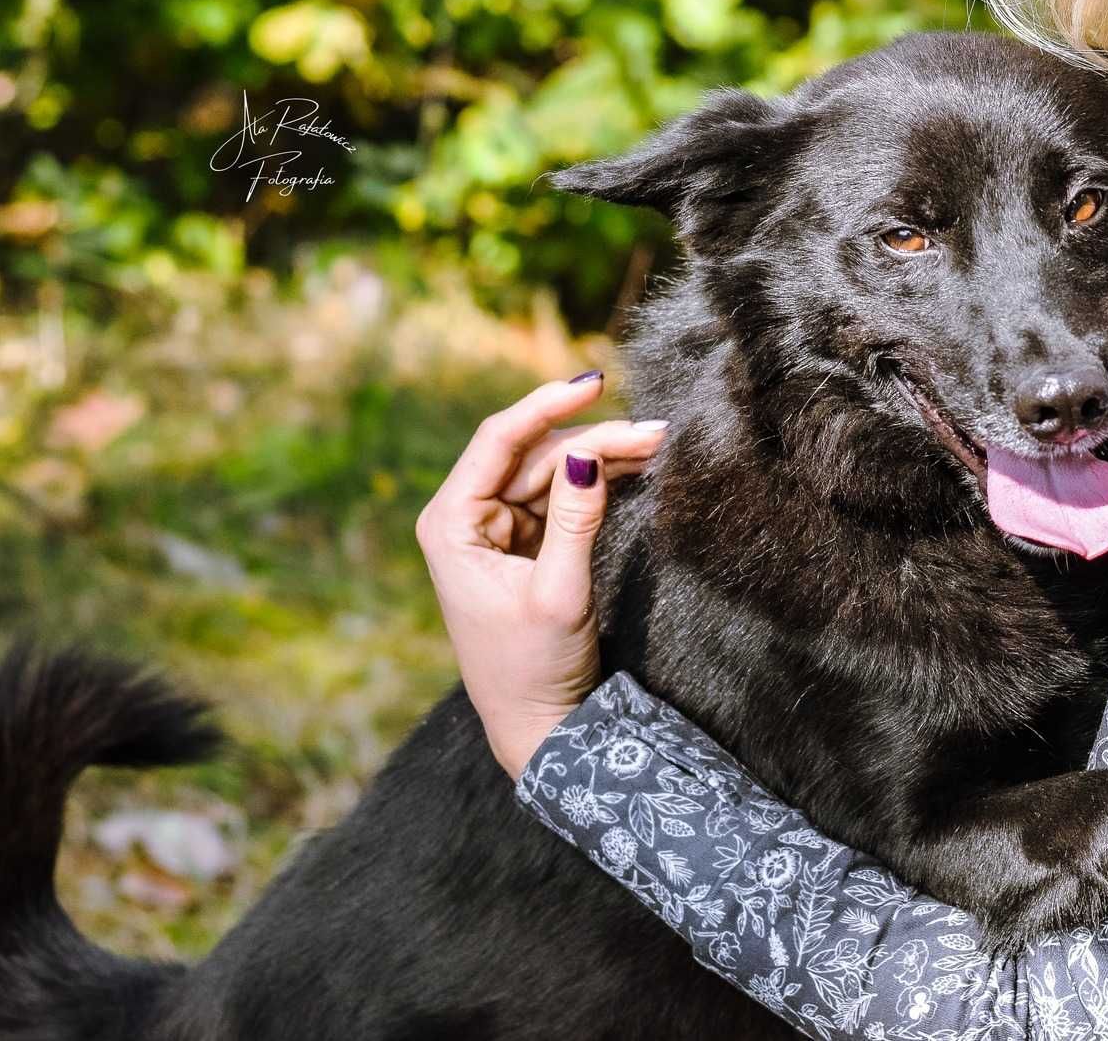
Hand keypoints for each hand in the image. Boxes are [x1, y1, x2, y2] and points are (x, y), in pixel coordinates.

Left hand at [415, 372, 667, 779]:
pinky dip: (596, 481)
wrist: (539, 724)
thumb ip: (574, 520)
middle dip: (593, 439)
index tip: (594, 383)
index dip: (546, 406)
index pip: (498, 442)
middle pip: (533, 454)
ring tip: (656, 445)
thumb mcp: (558, 592)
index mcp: (451, 525)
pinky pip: (560, 497)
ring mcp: (494, 530)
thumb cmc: (533, 667)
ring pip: (551, 471)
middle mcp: (465, 519)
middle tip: (655, 432)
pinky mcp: (522, 544)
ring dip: (602, 458)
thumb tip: (587, 455)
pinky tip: (635, 468)